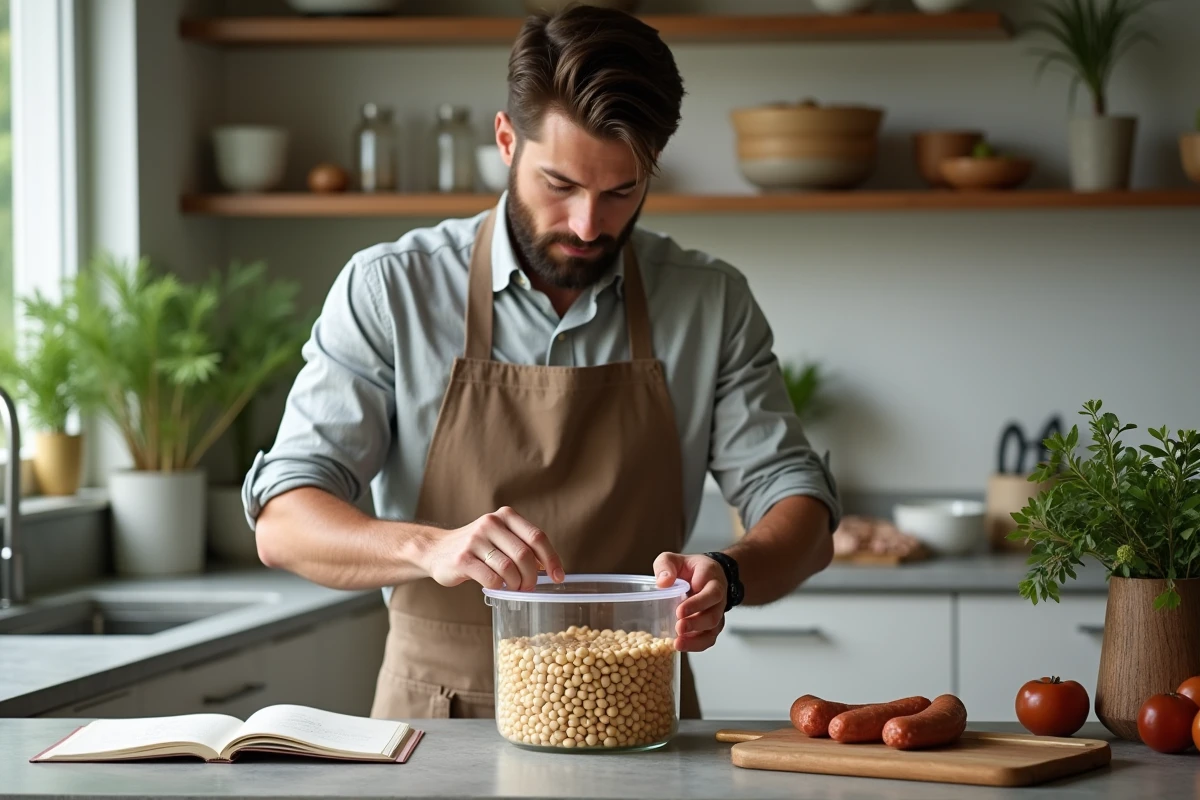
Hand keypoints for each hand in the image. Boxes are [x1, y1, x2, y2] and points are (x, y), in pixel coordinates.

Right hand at [424, 507, 564, 591]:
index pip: (537, 537)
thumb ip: (523, 546)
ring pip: (509, 568)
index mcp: (505, 516)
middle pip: (525, 555)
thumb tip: (550, 566)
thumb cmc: (477, 547)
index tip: (559, 577)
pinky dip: (500, 588)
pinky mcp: (463, 559)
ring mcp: (475, 540)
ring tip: (514, 588)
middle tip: (529, 587)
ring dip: (517, 584)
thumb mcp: (501, 537)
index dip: (552, 559)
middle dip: (532, 577)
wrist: (436, 550)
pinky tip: (498, 587)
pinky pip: (492, 578)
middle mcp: (491, 523)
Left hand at [653, 552, 726, 652]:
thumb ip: (666, 566)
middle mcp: (718, 596)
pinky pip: (709, 638)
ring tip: (678, 643)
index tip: (679, 611)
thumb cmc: (688, 568)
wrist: (706, 575)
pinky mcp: (712, 624)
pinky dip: (697, 645)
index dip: (697, 603)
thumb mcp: (673, 559)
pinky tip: (682, 646)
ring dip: (697, 638)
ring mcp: (717, 611)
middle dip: (696, 623)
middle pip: (714, 614)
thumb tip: (662, 583)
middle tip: (679, 628)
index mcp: (711, 577)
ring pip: (713, 629)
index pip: (710, 592)